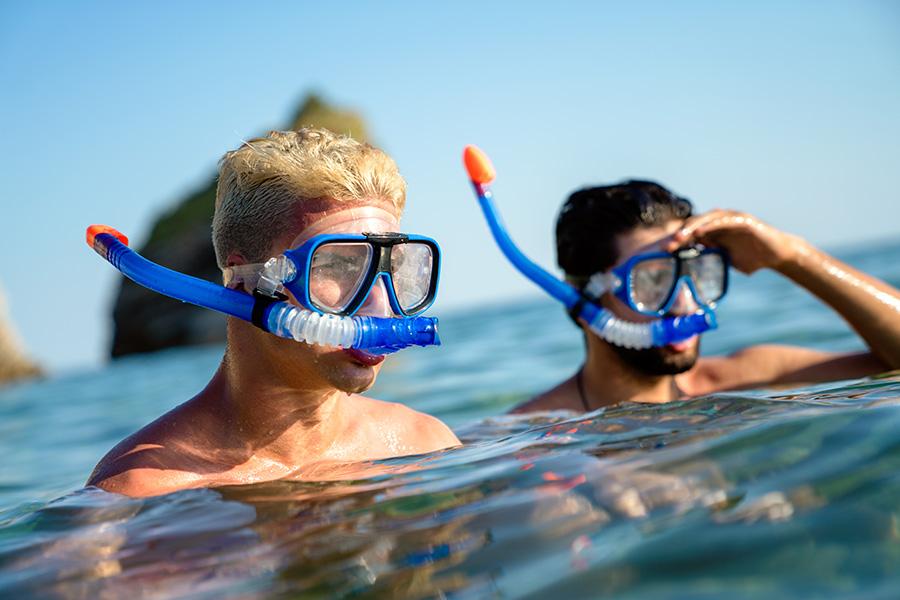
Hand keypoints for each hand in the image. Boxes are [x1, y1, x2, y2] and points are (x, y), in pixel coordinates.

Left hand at [664, 209, 800, 273]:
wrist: (777, 255)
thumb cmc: (752, 259)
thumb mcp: (726, 261)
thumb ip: (711, 260)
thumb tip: (694, 277)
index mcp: (714, 233)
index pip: (691, 234)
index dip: (678, 241)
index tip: (665, 251)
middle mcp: (720, 223)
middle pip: (695, 225)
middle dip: (681, 234)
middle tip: (668, 244)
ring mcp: (731, 219)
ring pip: (707, 219)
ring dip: (693, 226)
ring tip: (681, 235)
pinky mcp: (743, 219)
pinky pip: (725, 219)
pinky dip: (713, 224)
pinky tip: (702, 230)